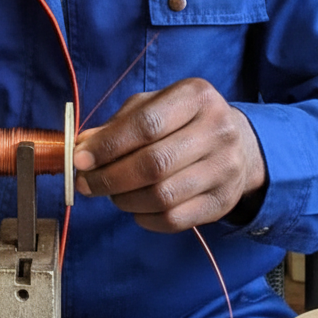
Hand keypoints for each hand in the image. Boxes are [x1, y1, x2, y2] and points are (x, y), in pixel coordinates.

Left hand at [73, 78, 266, 232]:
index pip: (146, 125)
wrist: (238, 144)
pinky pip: (175, 220)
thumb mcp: (153, 107)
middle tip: (86, 183)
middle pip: (154, 164)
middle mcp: (217, 130)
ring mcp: (225, 168)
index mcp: (196, 97)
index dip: (108, 146)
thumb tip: (82, 148)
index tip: (80, 160)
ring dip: (125, 199)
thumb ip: (118, 124)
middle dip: (111, 177)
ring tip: (112, 193)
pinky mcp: (223, 201)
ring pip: (163, 196)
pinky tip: (136, 208)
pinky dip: (145, 218)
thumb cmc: (182, 121)